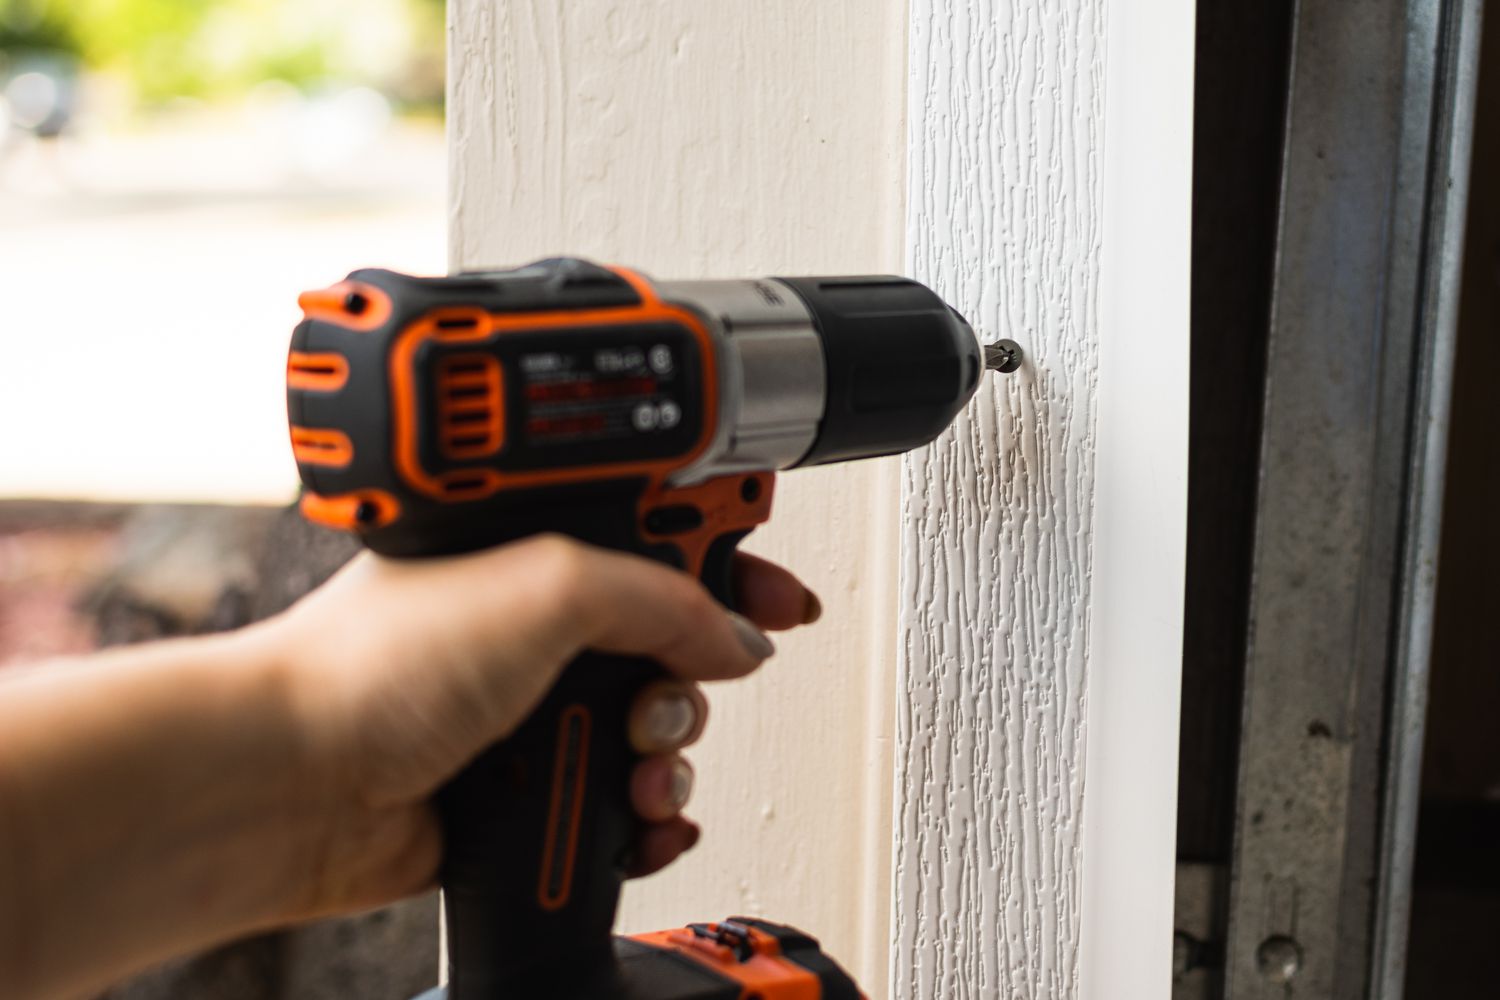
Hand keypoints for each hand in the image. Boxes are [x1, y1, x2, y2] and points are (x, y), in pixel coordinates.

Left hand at [266, 534, 820, 919]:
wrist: (294, 784)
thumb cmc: (370, 665)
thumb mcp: (546, 584)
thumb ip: (661, 596)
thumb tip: (732, 633)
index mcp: (534, 544)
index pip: (660, 532)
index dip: (729, 557)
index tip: (778, 591)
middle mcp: (531, 622)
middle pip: (671, 639)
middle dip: (697, 674)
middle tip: (671, 684)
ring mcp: (526, 707)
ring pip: (653, 727)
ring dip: (669, 754)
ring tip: (635, 762)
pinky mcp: (523, 785)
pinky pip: (617, 800)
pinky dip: (645, 817)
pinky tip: (640, 817)